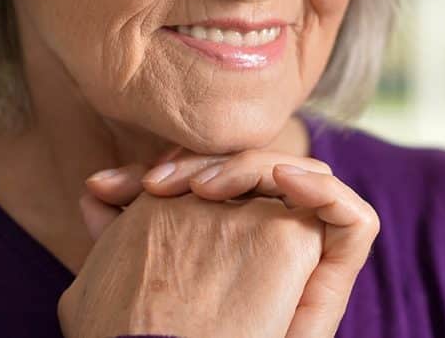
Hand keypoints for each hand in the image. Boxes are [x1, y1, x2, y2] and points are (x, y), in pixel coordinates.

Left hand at [59, 188, 321, 337]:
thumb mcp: (123, 279)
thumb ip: (117, 235)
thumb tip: (90, 191)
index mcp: (237, 236)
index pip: (226, 174)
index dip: (184, 166)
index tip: (135, 184)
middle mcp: (278, 240)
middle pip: (263, 172)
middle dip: (208, 164)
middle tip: (160, 185)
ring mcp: (312, 257)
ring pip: (307, 179)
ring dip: (257, 168)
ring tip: (208, 187)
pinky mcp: (338, 276)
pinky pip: (354, 222)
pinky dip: (322, 191)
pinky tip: (281, 181)